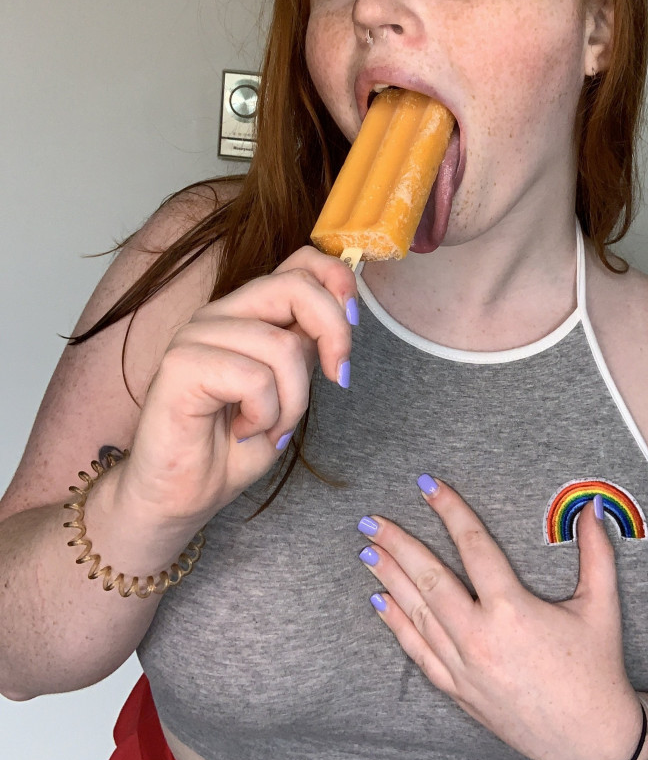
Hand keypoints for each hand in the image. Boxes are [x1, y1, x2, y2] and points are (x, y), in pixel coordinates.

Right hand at [119, 246, 356, 527]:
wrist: (181, 497)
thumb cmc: (231, 448)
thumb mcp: (288, 390)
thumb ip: (306, 348)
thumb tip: (343, 317)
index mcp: (247, 313)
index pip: (299, 263)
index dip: (337, 280)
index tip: (354, 324)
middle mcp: (220, 314)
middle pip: (295, 286)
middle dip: (334, 333)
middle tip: (339, 378)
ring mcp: (196, 335)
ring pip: (282, 345)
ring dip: (294, 400)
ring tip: (272, 427)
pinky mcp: (181, 365)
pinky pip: (254, 377)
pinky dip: (265, 414)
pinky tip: (245, 431)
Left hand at [356, 476, 642, 759]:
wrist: (592, 742)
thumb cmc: (598, 672)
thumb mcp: (602, 608)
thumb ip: (597, 554)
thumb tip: (594, 507)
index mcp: (513, 611)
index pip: (473, 546)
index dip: (450, 510)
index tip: (428, 485)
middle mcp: (481, 638)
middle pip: (430, 579)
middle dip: (398, 545)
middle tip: (371, 519)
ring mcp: (465, 668)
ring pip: (417, 614)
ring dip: (389, 578)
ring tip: (367, 549)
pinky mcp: (459, 692)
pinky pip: (419, 653)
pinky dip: (397, 625)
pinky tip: (380, 601)